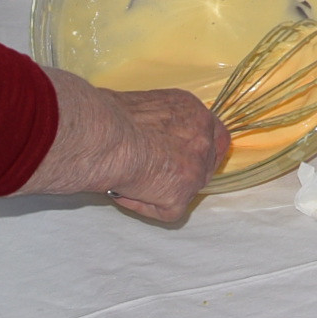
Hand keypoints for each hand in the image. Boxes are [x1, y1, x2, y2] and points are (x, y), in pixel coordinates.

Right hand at [23, 69, 229, 221]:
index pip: (212, 134)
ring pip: (187, 189)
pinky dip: (144, 205)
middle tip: (155, 177)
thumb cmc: (109, 117)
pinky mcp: (182, 194)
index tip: (179, 157)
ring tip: (128, 180)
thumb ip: (159, 124)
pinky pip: (167, 210)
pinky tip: (125, 191)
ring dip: (161, 190)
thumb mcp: (144, 107)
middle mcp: (203, 137)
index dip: (197, 149)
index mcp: (192, 110)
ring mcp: (196, 168)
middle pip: (207, 163)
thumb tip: (147, 137)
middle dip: (184, 173)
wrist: (104, 136)